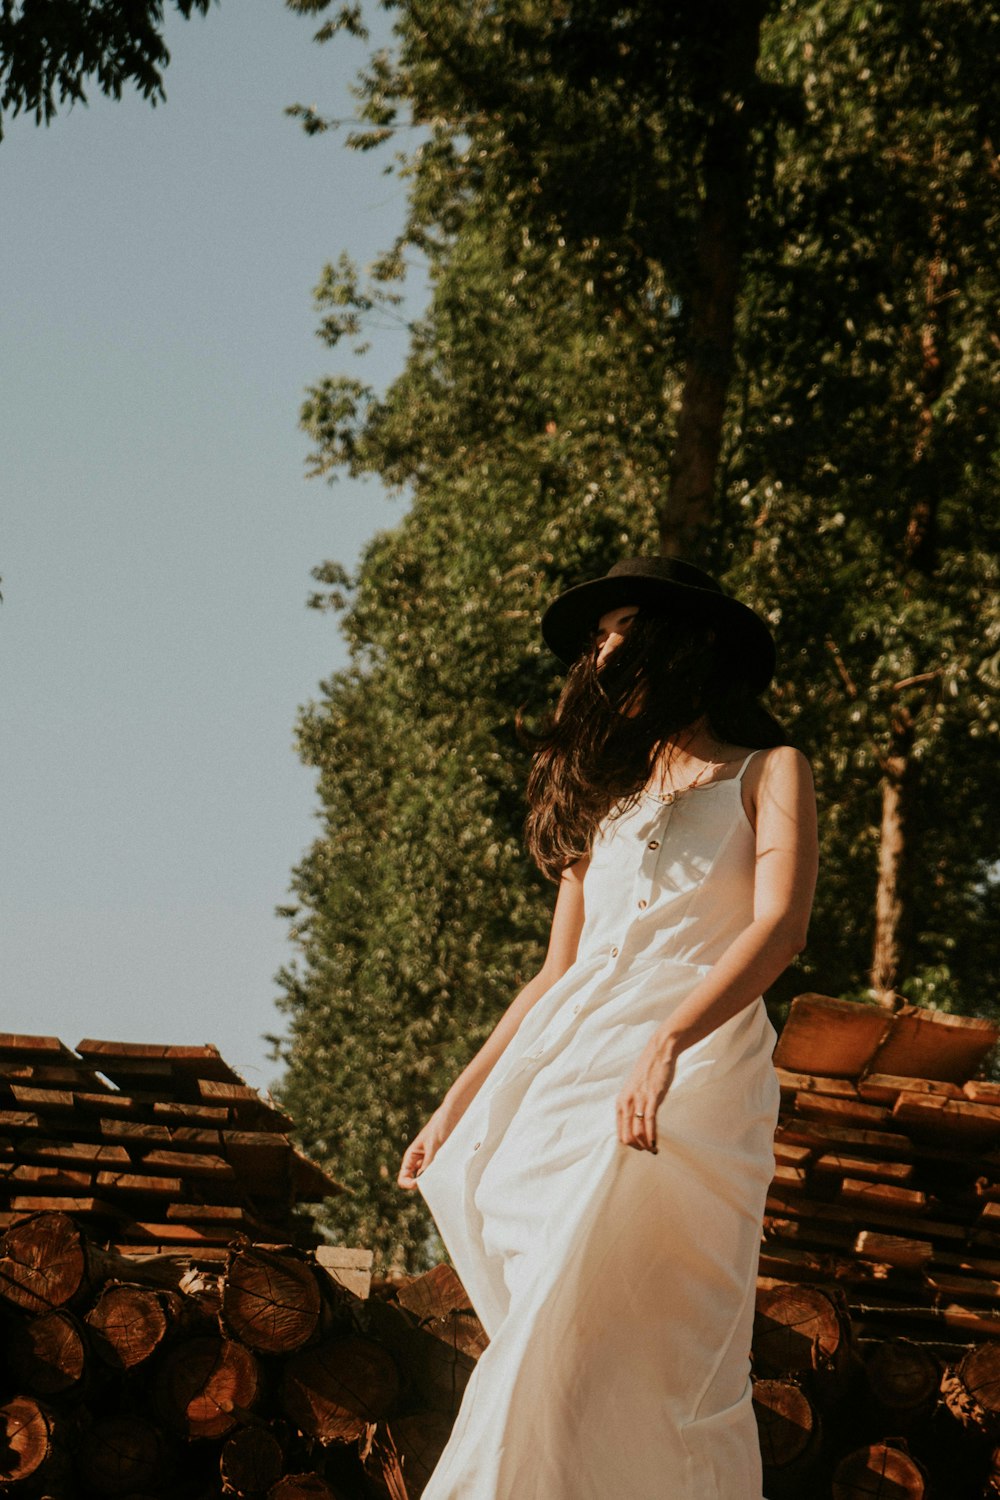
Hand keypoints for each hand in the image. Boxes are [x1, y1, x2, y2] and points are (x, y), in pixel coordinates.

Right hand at [397, 1108, 454, 1190]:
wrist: (452, 1115)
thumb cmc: (440, 1127)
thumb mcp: (433, 1145)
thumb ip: (427, 1163)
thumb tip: (421, 1180)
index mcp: (411, 1156)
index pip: (403, 1177)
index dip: (408, 1184)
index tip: (419, 1183)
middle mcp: (419, 1161)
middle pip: (415, 1181)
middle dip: (423, 1184)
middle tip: (434, 1182)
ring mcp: (429, 1161)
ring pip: (427, 1178)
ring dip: (433, 1180)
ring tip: (442, 1175)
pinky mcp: (440, 1160)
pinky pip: (437, 1173)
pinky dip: (440, 1175)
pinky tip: (448, 1171)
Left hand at [615, 1035, 677, 1153]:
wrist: (659, 1053)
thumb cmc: (648, 1072)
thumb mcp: (634, 1090)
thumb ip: (632, 1105)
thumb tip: (636, 1123)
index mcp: (620, 1102)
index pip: (619, 1132)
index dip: (630, 1144)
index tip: (641, 1147)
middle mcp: (626, 1102)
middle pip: (626, 1136)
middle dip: (637, 1148)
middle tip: (648, 1151)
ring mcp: (639, 1100)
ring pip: (637, 1132)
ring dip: (645, 1145)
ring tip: (653, 1149)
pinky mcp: (652, 1097)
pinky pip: (649, 1122)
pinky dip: (652, 1136)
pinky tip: (656, 1143)